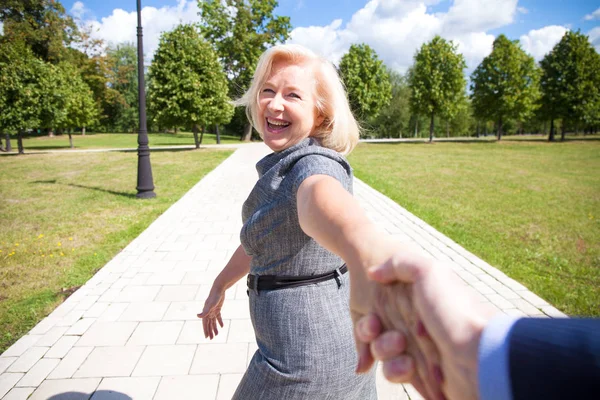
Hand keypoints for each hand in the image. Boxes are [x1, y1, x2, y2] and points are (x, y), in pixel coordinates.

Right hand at [197, 285, 225, 338]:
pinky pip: (218, 316)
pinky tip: (222, 326)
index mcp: (206, 312)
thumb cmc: (214, 296)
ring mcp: (213, 310)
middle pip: (209, 324)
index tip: (206, 337)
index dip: (205, 330)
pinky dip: (219, 321)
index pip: (205, 323)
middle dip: (210, 331)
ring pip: (213, 321)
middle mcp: (208, 312)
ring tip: (216, 334)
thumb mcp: (210, 305)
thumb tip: (197, 316)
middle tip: (211, 339)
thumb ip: (204, 311)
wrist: (219, 288)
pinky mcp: (217, 308)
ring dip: (214, 328)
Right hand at [360, 254, 499, 399]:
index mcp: (420, 298)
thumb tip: (374, 272)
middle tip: (375, 327)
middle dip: (369, 329)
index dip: (371, 308)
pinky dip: (394, 370)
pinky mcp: (422, 376)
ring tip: (398, 345)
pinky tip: (406, 366)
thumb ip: (400, 264)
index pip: (384, 301)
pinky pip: (395, 373)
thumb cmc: (455, 309)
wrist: (481, 355)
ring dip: (383, 348)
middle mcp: (419, 322)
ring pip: (384, 350)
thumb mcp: (429, 271)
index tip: (370, 311)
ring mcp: (420, 350)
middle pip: (380, 326)